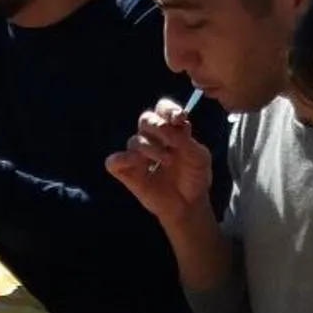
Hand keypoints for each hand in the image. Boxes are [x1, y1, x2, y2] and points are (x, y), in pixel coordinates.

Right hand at [103, 97, 214, 225]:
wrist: (190, 203)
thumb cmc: (195, 177)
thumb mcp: (198, 156)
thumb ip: (186, 140)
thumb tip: (172, 126)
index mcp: (170, 130)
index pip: (162, 109)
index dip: (168, 109)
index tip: (179, 119)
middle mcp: (152, 139)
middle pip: (146, 119)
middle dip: (158, 126)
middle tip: (172, 141)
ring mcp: (138, 156)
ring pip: (134, 141)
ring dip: (150, 148)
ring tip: (166, 160)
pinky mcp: (128, 173)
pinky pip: (114, 162)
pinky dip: (122, 159)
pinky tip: (138, 164)